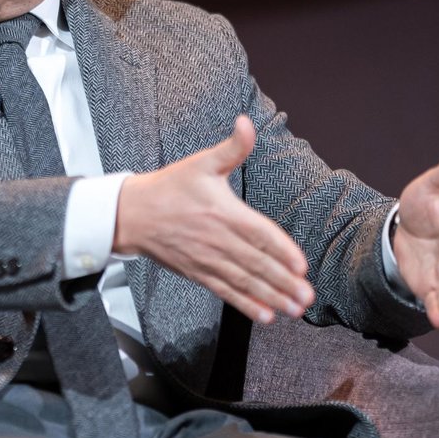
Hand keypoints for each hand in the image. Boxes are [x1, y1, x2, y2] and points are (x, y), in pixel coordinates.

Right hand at [114, 115, 314, 324]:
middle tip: (306, 297)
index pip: (259, 234)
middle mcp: (218, 239)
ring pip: (245, 281)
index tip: (301, 266)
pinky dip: (245, 304)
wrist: (132, 214)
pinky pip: (225, 291)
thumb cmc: (169, 187)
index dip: (281, 251)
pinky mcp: (198, 273)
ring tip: (294, 310)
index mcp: (224, 212)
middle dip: (284, 282)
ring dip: (272, 297)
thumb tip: (247, 122)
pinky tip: (263, 315)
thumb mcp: (202, 162)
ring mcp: (208, 259)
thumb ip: (232, 147)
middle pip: (257, 264)